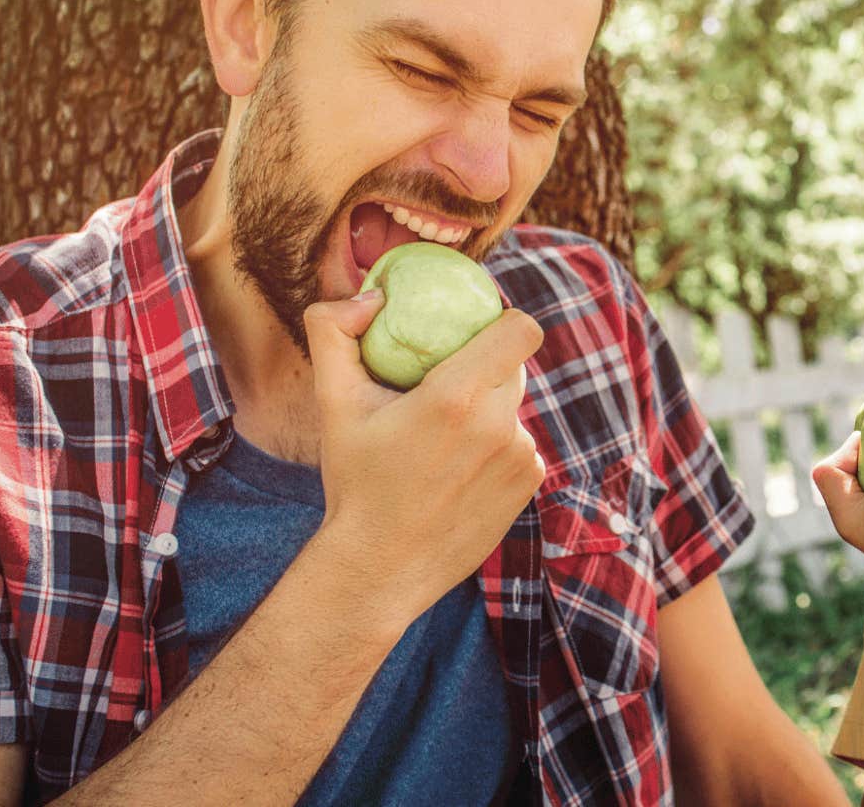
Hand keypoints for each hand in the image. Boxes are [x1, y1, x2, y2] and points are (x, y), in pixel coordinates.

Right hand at [301, 290, 546, 625]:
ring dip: (487, 409)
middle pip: (512, 366)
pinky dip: (496, 446)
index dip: (504, 319)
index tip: (476, 328)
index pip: (521, 330)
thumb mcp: (333, 404)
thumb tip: (373, 295)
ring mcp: (521, 456)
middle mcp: (500, 426)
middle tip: (444, 383)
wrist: (380, 568)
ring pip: (512, 406)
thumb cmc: (354, 482)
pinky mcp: (531, 483)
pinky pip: (519, 443)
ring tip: (442, 438)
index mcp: (457, 398)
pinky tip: (458, 470)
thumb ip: (334, 332)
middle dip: (484, 366)